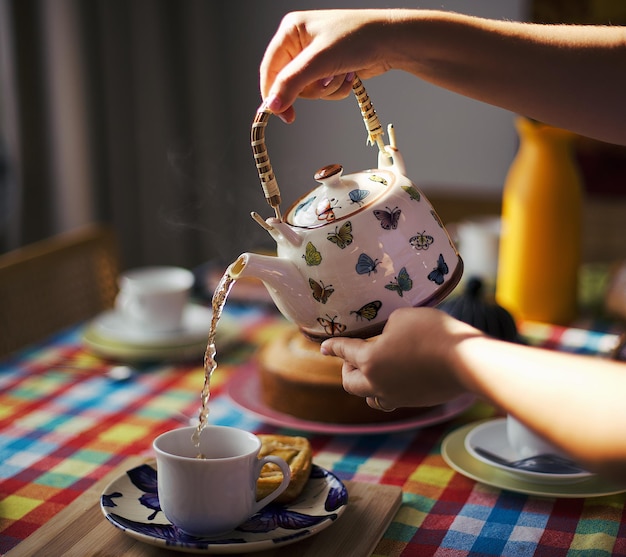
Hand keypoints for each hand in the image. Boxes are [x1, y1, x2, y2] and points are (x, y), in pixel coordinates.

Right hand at [260, 10, 397, 122]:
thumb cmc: (358, 38)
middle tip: (327, 78)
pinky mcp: (329, 68)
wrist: (391, 41)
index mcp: (290, 31)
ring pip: (309, 91)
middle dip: (313, 87)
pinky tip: (348, 74)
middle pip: (290, 84)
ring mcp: (315, 57)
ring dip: (328, 89)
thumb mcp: (319, 62)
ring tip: (342, 72)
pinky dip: (336, 89)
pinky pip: (323, 92)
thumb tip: (271, 105)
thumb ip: (291, 83)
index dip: (274, 94)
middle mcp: (300, 42)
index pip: (270, 70)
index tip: (283, 114)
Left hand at [321, 307, 481, 409]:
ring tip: (373, 372)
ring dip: (366, 385)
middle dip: (347, 369)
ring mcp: (398, 397)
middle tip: (353, 359)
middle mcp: (378, 384)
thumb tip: (386, 339)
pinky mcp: (416, 401)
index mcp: (369, 362)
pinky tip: (397, 376)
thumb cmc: (432, 332)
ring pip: (372, 399)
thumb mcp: (401, 318)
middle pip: (351, 384)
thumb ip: (385, 329)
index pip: (344, 352)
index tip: (324, 347)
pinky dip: (388, 388)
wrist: (467, 360)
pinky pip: (393, 399)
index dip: (333, 346)